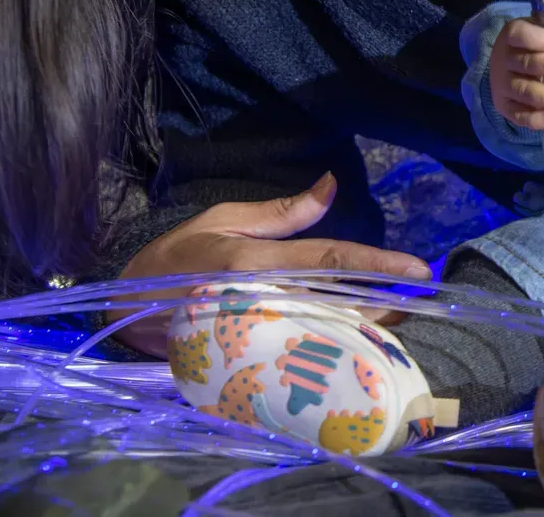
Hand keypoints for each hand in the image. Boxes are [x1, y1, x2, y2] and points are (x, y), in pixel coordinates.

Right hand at [108, 174, 430, 356]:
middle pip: (338, 307)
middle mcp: (259, 299)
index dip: (378, 265)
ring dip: (367, 332)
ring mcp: (254, 334)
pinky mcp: (246, 358)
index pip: (330, 260)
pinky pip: (300, 358)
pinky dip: (332, 353)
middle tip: (420, 303)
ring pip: (325, 337)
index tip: (419, 270)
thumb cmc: (179, 256)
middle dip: (385, 307)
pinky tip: (358, 349)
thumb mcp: (225, 220)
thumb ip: (283, 211)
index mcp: (255, 261)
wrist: (124, 309)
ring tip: (401, 324)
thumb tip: (331, 184)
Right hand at [489, 18, 543, 129]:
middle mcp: (503, 58)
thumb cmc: (540, 43)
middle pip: (527, 63)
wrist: (509, 67)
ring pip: (524, 91)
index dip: (541, 39)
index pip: (521, 34)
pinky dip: (537, 119)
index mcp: (512, 33)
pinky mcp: (504, 106)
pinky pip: (519, 115)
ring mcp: (502, 84)